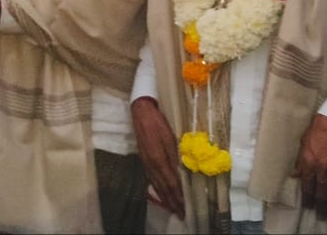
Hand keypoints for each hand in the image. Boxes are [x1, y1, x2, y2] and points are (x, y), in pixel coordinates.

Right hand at [131, 97, 184, 217]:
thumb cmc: (158, 122)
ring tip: (172, 208)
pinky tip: (160, 193)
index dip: (178, 196)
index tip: (185, 206)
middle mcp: (151, 164)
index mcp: (159, 159)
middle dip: (172, 202)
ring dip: (164, 198)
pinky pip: (151, 179)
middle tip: (181, 213)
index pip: (171, 183)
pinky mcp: (144, 159)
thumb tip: (182, 172)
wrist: (141, 113)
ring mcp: (146, 162)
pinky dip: (157, 189)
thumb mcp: (170, 137)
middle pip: (163, 187)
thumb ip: (175, 155)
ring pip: (156, 185)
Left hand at [293, 114, 326, 216]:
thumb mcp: (304, 142)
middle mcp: (323, 170)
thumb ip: (300, 161)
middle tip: (321, 215)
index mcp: (309, 162)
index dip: (308, 199)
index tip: (308, 206)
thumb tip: (296, 175)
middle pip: (321, 194)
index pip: (307, 187)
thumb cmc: (319, 128)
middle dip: (320, 207)